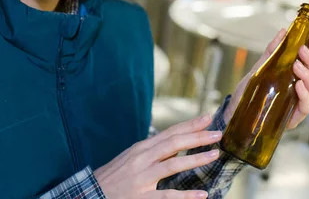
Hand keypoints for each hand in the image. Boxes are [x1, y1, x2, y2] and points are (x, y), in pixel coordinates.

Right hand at [94, 114, 220, 198]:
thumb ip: (154, 150)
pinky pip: (167, 196)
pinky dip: (185, 196)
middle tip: (218, 133)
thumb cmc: (114, 176)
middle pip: (174, 143)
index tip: (208, 117)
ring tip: (214, 155)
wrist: (90, 194)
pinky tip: (202, 195)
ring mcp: (142, 178)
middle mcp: (142, 159)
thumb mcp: (132, 158)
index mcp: (142, 148)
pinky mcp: (141, 198)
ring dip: (195, 159)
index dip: (190, 125)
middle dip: (197, 137)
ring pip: (172, 164)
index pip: (170, 132)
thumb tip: (176, 143)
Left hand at [224, 29, 308, 129]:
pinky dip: (304, 96)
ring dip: (308, 76)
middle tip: (302, 50)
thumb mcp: (259, 68)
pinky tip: (298, 86)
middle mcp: (300, 89)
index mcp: (294, 76)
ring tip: (297, 66)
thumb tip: (283, 32)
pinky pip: (305, 107)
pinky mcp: (293, 118)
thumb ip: (272, 52)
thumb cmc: (250, 90)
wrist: (235, 110)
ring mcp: (298, 104)